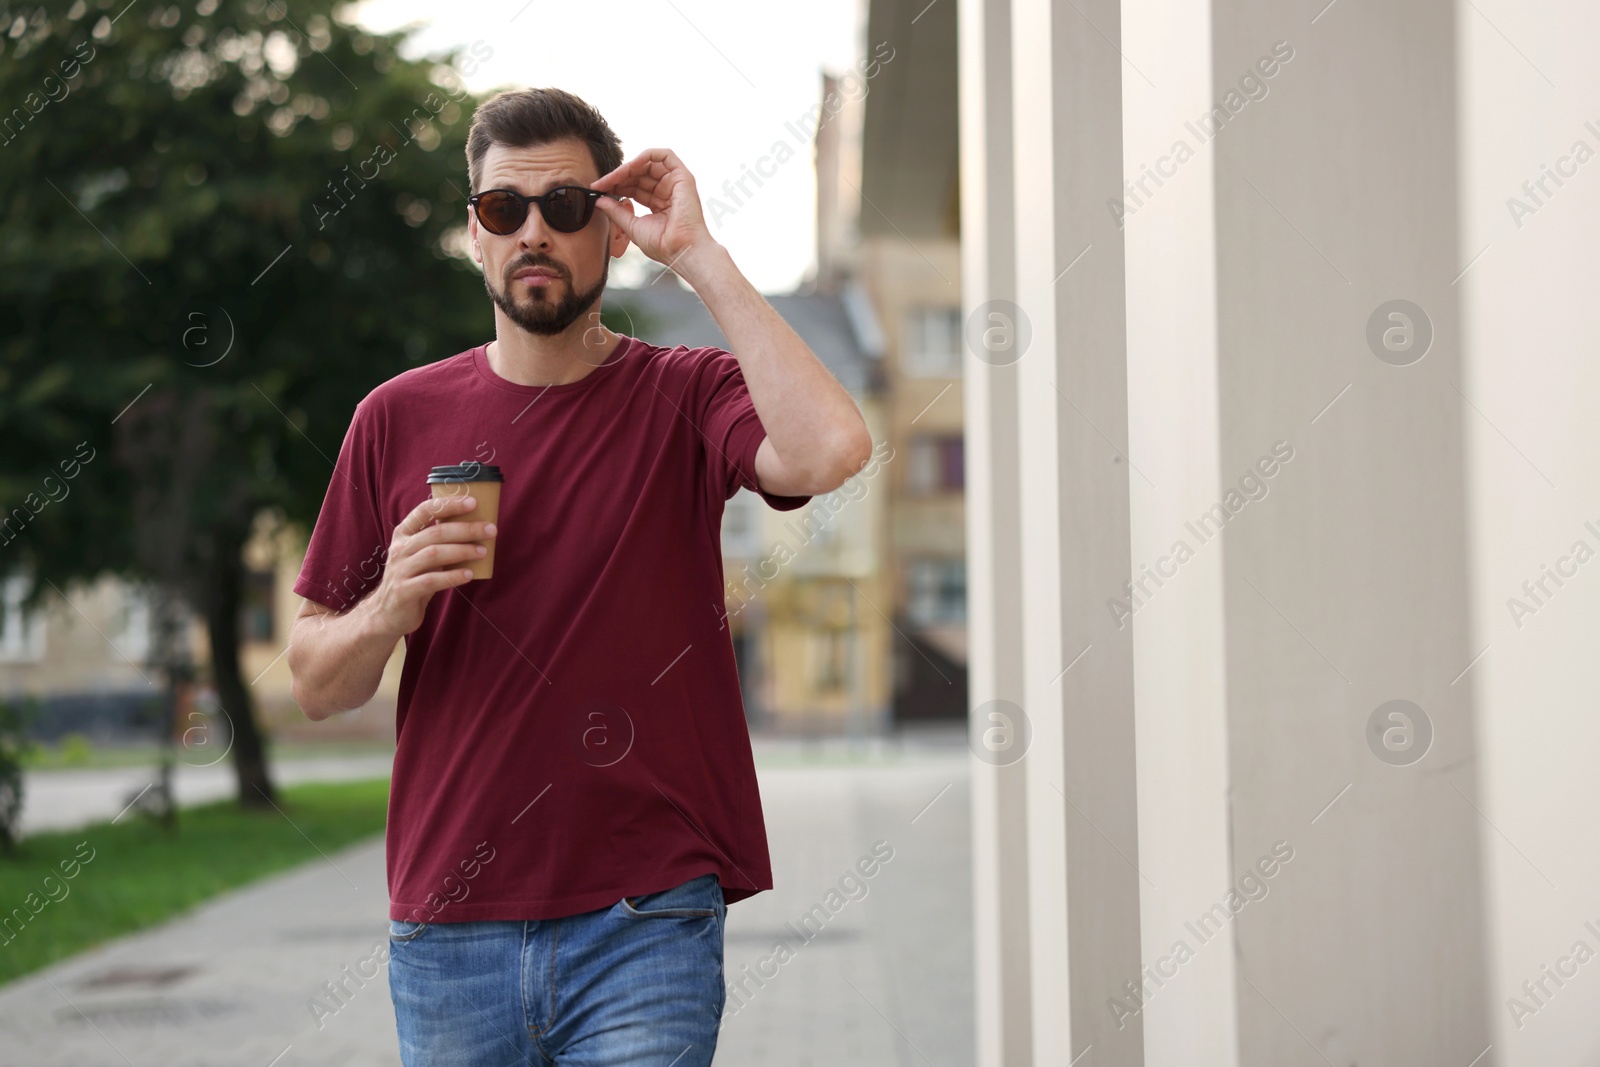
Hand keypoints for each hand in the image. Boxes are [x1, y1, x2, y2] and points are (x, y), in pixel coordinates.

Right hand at [360, 495, 494, 637]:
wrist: (387, 614)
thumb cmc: (412, 579)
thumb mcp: (420, 556)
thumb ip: (437, 541)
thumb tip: (474, 526)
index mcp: (403, 534)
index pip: (424, 511)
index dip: (448, 504)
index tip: (473, 502)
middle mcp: (399, 549)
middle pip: (435, 532)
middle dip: (466, 529)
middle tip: (490, 530)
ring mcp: (400, 570)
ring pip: (434, 554)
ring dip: (462, 551)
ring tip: (483, 551)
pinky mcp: (404, 591)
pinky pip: (432, 580)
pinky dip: (452, 576)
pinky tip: (469, 574)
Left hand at [592, 148, 719, 271]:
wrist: (680, 250)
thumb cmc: (662, 245)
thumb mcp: (632, 226)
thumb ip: (615, 211)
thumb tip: (598, 200)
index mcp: (658, 203)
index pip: (634, 187)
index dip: (616, 186)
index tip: (598, 189)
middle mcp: (667, 191)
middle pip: (639, 174)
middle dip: (617, 177)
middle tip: (599, 184)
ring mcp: (675, 183)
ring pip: (647, 164)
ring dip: (627, 168)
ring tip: (611, 178)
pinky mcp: (683, 177)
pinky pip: (664, 155)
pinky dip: (645, 156)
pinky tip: (629, 167)